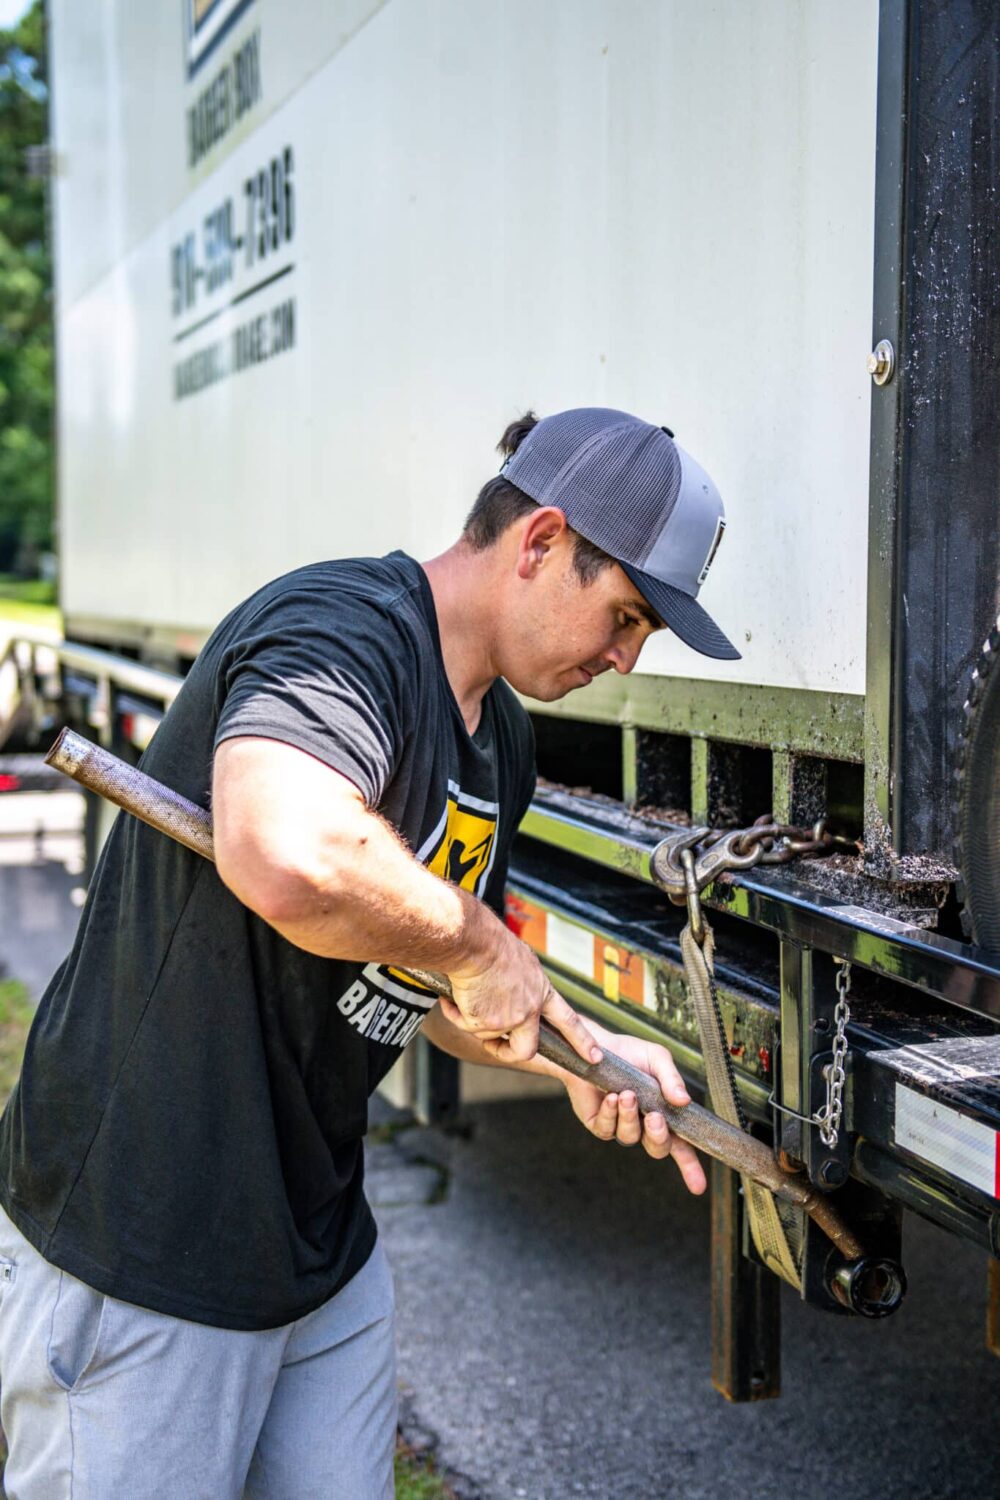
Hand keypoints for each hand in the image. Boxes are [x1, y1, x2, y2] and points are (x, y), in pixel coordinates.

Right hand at [442, 922, 601, 1066]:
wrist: (474, 943)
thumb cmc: (493, 945)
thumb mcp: (522, 961)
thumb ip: (524, 983)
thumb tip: (515, 992)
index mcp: (541, 991)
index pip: (568, 1020)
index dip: (582, 1040)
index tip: (595, 1057)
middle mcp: (529, 1010)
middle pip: (526, 1049)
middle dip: (508, 1052)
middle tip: (495, 1047)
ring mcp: (508, 1019)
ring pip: (486, 1034)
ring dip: (472, 1018)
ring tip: (466, 992)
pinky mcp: (485, 1024)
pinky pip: (465, 1025)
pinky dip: (456, 1013)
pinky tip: (453, 996)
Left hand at [561, 1022, 706, 1193]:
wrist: (594, 1045)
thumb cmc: (629, 1053)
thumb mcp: (657, 1059)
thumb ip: (672, 1079)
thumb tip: (684, 1101)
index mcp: (663, 1112)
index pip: (681, 1145)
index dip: (690, 1167)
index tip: (698, 1186)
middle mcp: (643, 1124)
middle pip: (658, 1148)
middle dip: (659, 1137)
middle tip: (655, 1117)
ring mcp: (620, 1126)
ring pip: (630, 1137)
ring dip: (630, 1116)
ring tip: (626, 1094)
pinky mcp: (598, 1124)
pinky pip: (607, 1129)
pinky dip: (610, 1113)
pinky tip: (611, 1097)